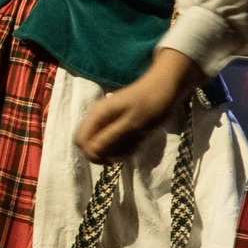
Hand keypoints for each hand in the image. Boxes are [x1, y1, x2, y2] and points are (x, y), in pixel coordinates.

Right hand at [75, 50, 204, 162]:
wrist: (167, 87)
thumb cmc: (152, 103)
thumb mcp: (134, 123)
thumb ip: (112, 136)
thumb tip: (93, 151)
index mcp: (99, 114)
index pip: (80, 140)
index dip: (92, 154)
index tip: (111, 160)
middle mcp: (99, 118)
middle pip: (89, 144)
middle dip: (105, 154)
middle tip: (125, 153)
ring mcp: (108, 121)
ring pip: (103, 146)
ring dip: (118, 150)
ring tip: (136, 143)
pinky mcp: (118, 125)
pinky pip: (114, 142)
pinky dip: (125, 146)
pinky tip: (138, 141)